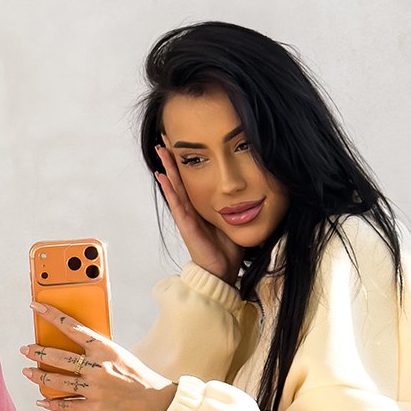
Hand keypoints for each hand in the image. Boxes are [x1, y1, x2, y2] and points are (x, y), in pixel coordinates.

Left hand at [21, 307, 177, 410]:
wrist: (158, 404)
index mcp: (105, 348)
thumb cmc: (139, 376)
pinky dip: (51, 403)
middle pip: (58, 356)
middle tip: (26, 349)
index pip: (72, 327)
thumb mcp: (120, 355)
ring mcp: (95, 389)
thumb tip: (72, 347)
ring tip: (27, 372)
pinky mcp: (95, 409)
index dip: (51, 315)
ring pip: (57, 381)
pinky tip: (41, 400)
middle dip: (37, 351)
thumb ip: (97, 351)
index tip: (36, 306)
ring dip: (38, 376)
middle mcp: (98, 367)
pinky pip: (66, 406)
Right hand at [154, 144, 241, 285]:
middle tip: (164, 139)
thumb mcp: (234, 220)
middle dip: (172, 159)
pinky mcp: (186, 224)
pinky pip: (176, 202)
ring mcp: (186, 216)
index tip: (181, 144)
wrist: (222, 271)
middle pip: (180, 179)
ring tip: (160, 151)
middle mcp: (191, 209)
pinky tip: (162, 175)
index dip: (186, 163)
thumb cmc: (228, 249)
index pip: (192, 180)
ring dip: (167, 168)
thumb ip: (236, 206)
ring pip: (175, 186)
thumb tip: (251, 190)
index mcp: (202, 207)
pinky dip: (169, 188)